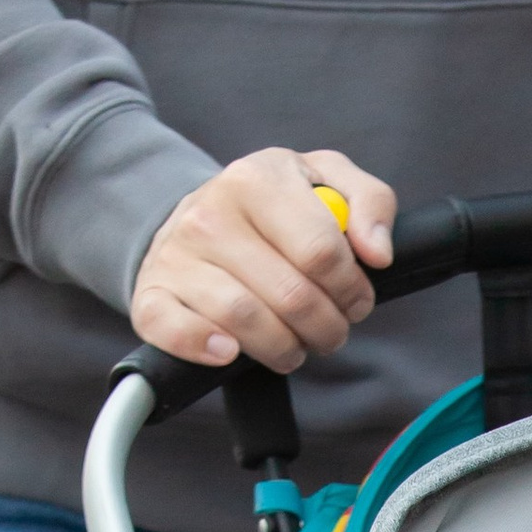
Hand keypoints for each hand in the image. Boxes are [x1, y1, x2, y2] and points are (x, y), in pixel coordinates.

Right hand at [129, 147, 396, 370]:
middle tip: (332, 330)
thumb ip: (370, 202)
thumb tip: (379, 253)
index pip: (322, 252)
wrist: (198, 215)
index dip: (352, 289)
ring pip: (246, 321)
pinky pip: (179, 333)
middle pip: (292, 296)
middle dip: (327, 327)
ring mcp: (176, 255)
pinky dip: (210, 350)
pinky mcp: (152, 295)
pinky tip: (232, 352)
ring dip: (286, 349)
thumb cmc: (274, 207)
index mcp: (256, 179)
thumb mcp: (327, 181)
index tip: (356, 300)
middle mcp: (209, 213)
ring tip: (296, 344)